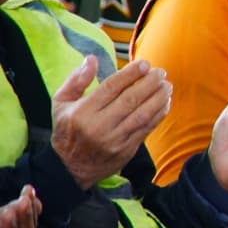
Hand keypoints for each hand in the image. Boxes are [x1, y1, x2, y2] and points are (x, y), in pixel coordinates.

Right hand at [51, 57, 170, 190]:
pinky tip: (165, 102)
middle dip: (149, 83)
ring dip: (159, 98)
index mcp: (82, 112)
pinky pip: (147, 128)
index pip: (111, 87)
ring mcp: (114, 139)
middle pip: (131, 99)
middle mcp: (99, 126)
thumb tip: (92, 59)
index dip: (131, 73)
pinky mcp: (126, 150)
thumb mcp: (60, 103)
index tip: (144, 63)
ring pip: (143, 114)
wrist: (69, 168)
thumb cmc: (67, 130)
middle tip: (160, 72)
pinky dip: (159, 114)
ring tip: (167, 85)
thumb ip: (76, 80)